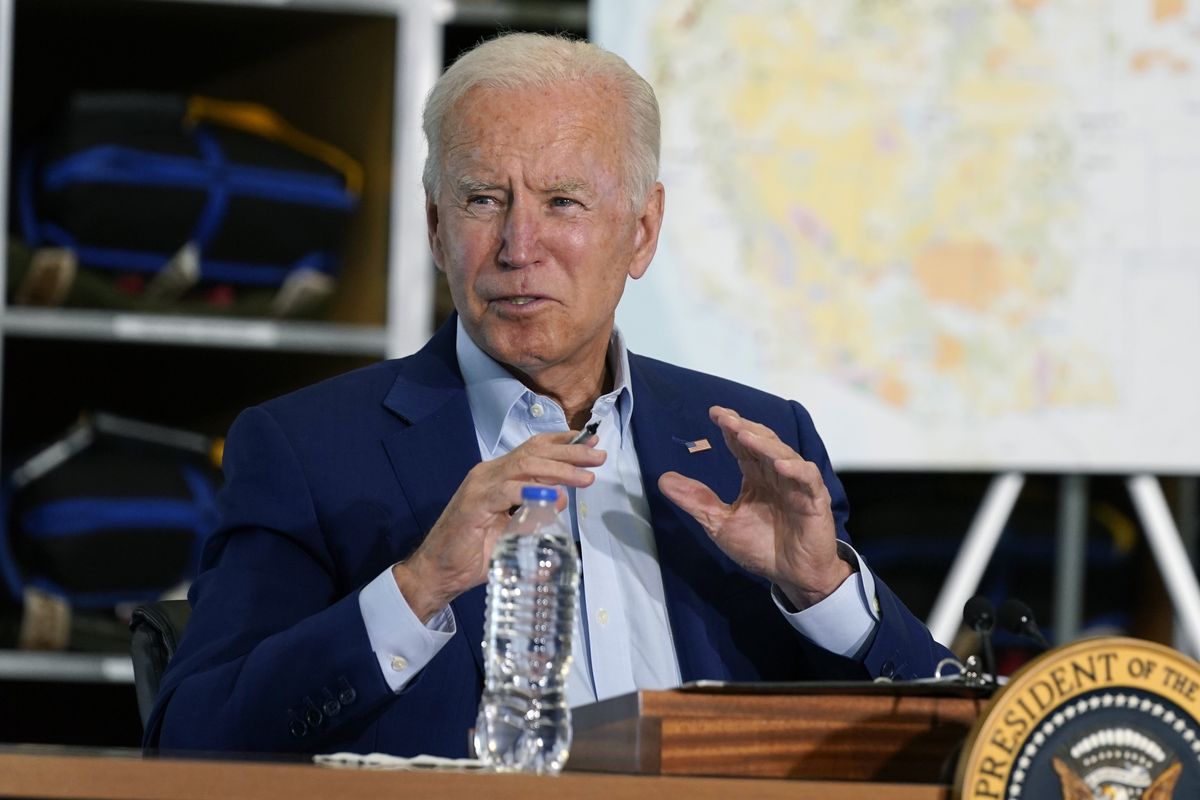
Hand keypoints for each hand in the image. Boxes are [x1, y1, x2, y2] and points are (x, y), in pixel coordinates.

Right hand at [393, 430, 602, 621]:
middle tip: (597, 456)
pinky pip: (507, 492)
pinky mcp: (474, 504)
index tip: (592, 441)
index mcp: (498, 474)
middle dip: (569, 452)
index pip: (534, 448)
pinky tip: (553, 498)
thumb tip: (558, 503)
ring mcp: (480, 486)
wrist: (438, 571)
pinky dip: (532, 492)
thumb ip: (532, 515)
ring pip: (524, 466)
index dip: (563, 442)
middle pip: (534, 452)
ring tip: (584, 477)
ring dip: (559, 469)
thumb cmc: (474, 552)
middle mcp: (489, 473)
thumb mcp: (512, 530)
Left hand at [658, 406, 850, 609]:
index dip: (730, 428)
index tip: (713, 413)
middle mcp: (776, 475)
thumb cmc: (762, 548)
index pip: (743, 445)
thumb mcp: (720, 524)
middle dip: (744, 429)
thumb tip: (663, 479)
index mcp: (756, 476)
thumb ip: (696, 500)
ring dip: (765, 444)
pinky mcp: (815, 500)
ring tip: (745, 435)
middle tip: (725, 418)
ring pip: (784, 454)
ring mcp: (797, 485)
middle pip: (762, 442)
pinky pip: (807, 478)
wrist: (794, 576)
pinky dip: (795, 470)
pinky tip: (779, 465)